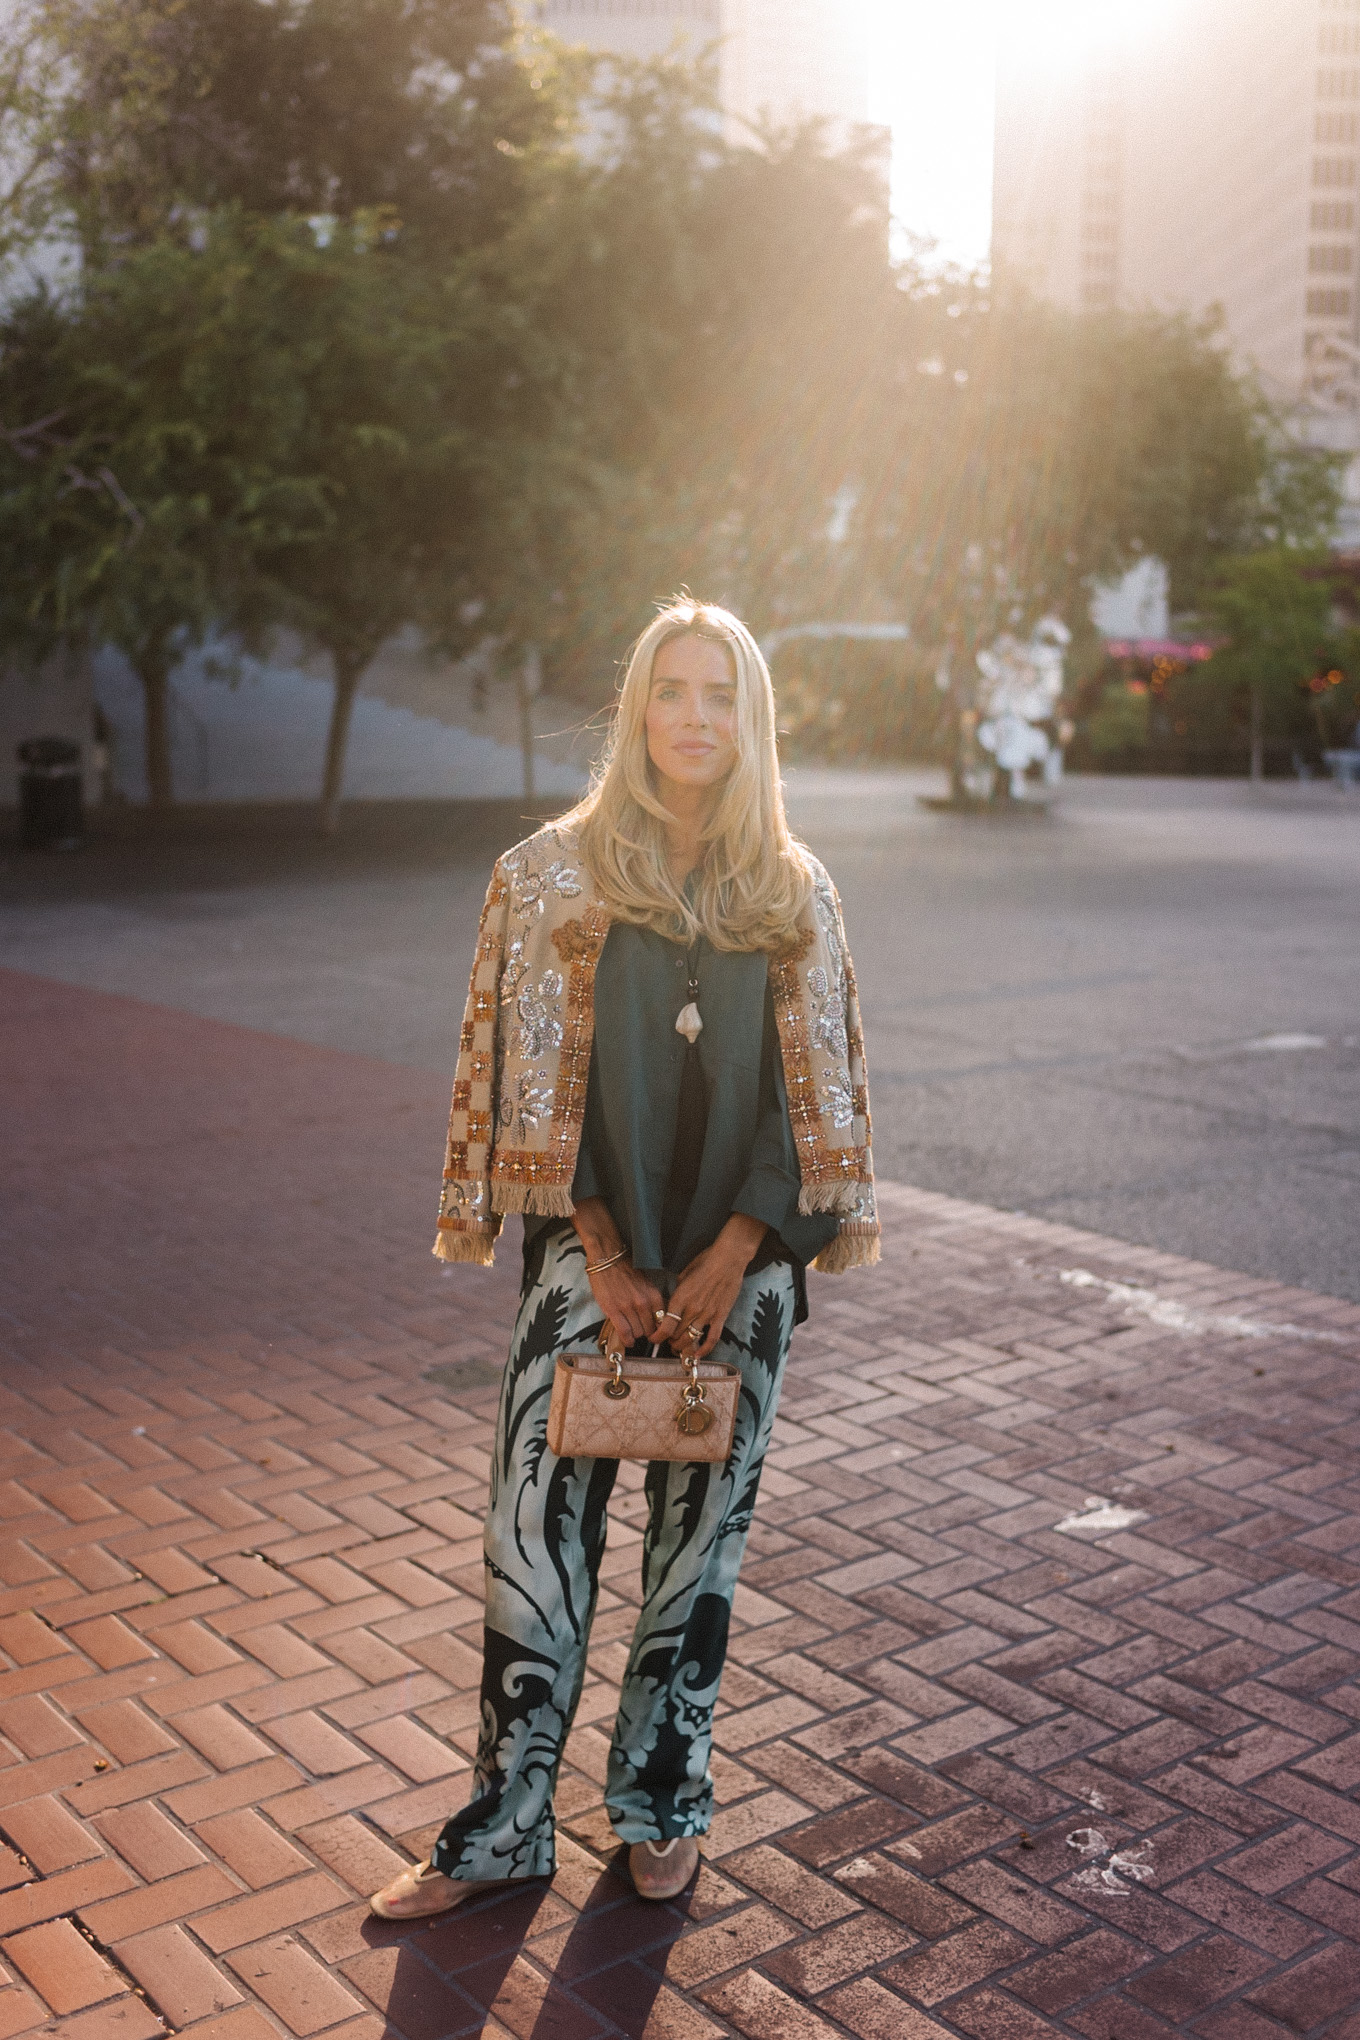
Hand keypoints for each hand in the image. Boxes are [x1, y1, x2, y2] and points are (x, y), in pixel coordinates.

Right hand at [571, 1198, 662, 1348]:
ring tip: (631, 1331)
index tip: (654, 1330)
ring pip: (637, 1332)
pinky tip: (627, 1341)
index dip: (658, 1328)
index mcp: (654, 1295)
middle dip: (645, 1331)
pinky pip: (624, 1332)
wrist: (607, 1258)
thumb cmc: (625, 1268)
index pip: (662, 1321)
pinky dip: (627, 1340)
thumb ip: (651, 1300)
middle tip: (640, 1329)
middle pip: (649, 1329)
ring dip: (635, 1334)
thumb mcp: (646, 1283)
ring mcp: (629, 1307)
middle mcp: (644, 1302)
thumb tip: (654, 1318)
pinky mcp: (614, 1311)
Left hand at [664, 1215, 767, 1360]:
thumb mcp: (684, 1274)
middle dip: (669, 1340)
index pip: (666, 1325)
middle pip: (676, 1334)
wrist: (728, 1259)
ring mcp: (708, 1314)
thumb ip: (678, 1292)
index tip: (654, 1338)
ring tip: (678, 1346)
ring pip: (691, 1338)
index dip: (658, 1336)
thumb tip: (674, 1303)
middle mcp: (693, 1309)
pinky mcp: (721, 1316)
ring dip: (682, 1346)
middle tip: (668, 1340)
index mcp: (680, 1298)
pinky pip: (712, 1338)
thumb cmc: (705, 1261)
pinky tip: (698, 1355)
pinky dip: (705, 1349)